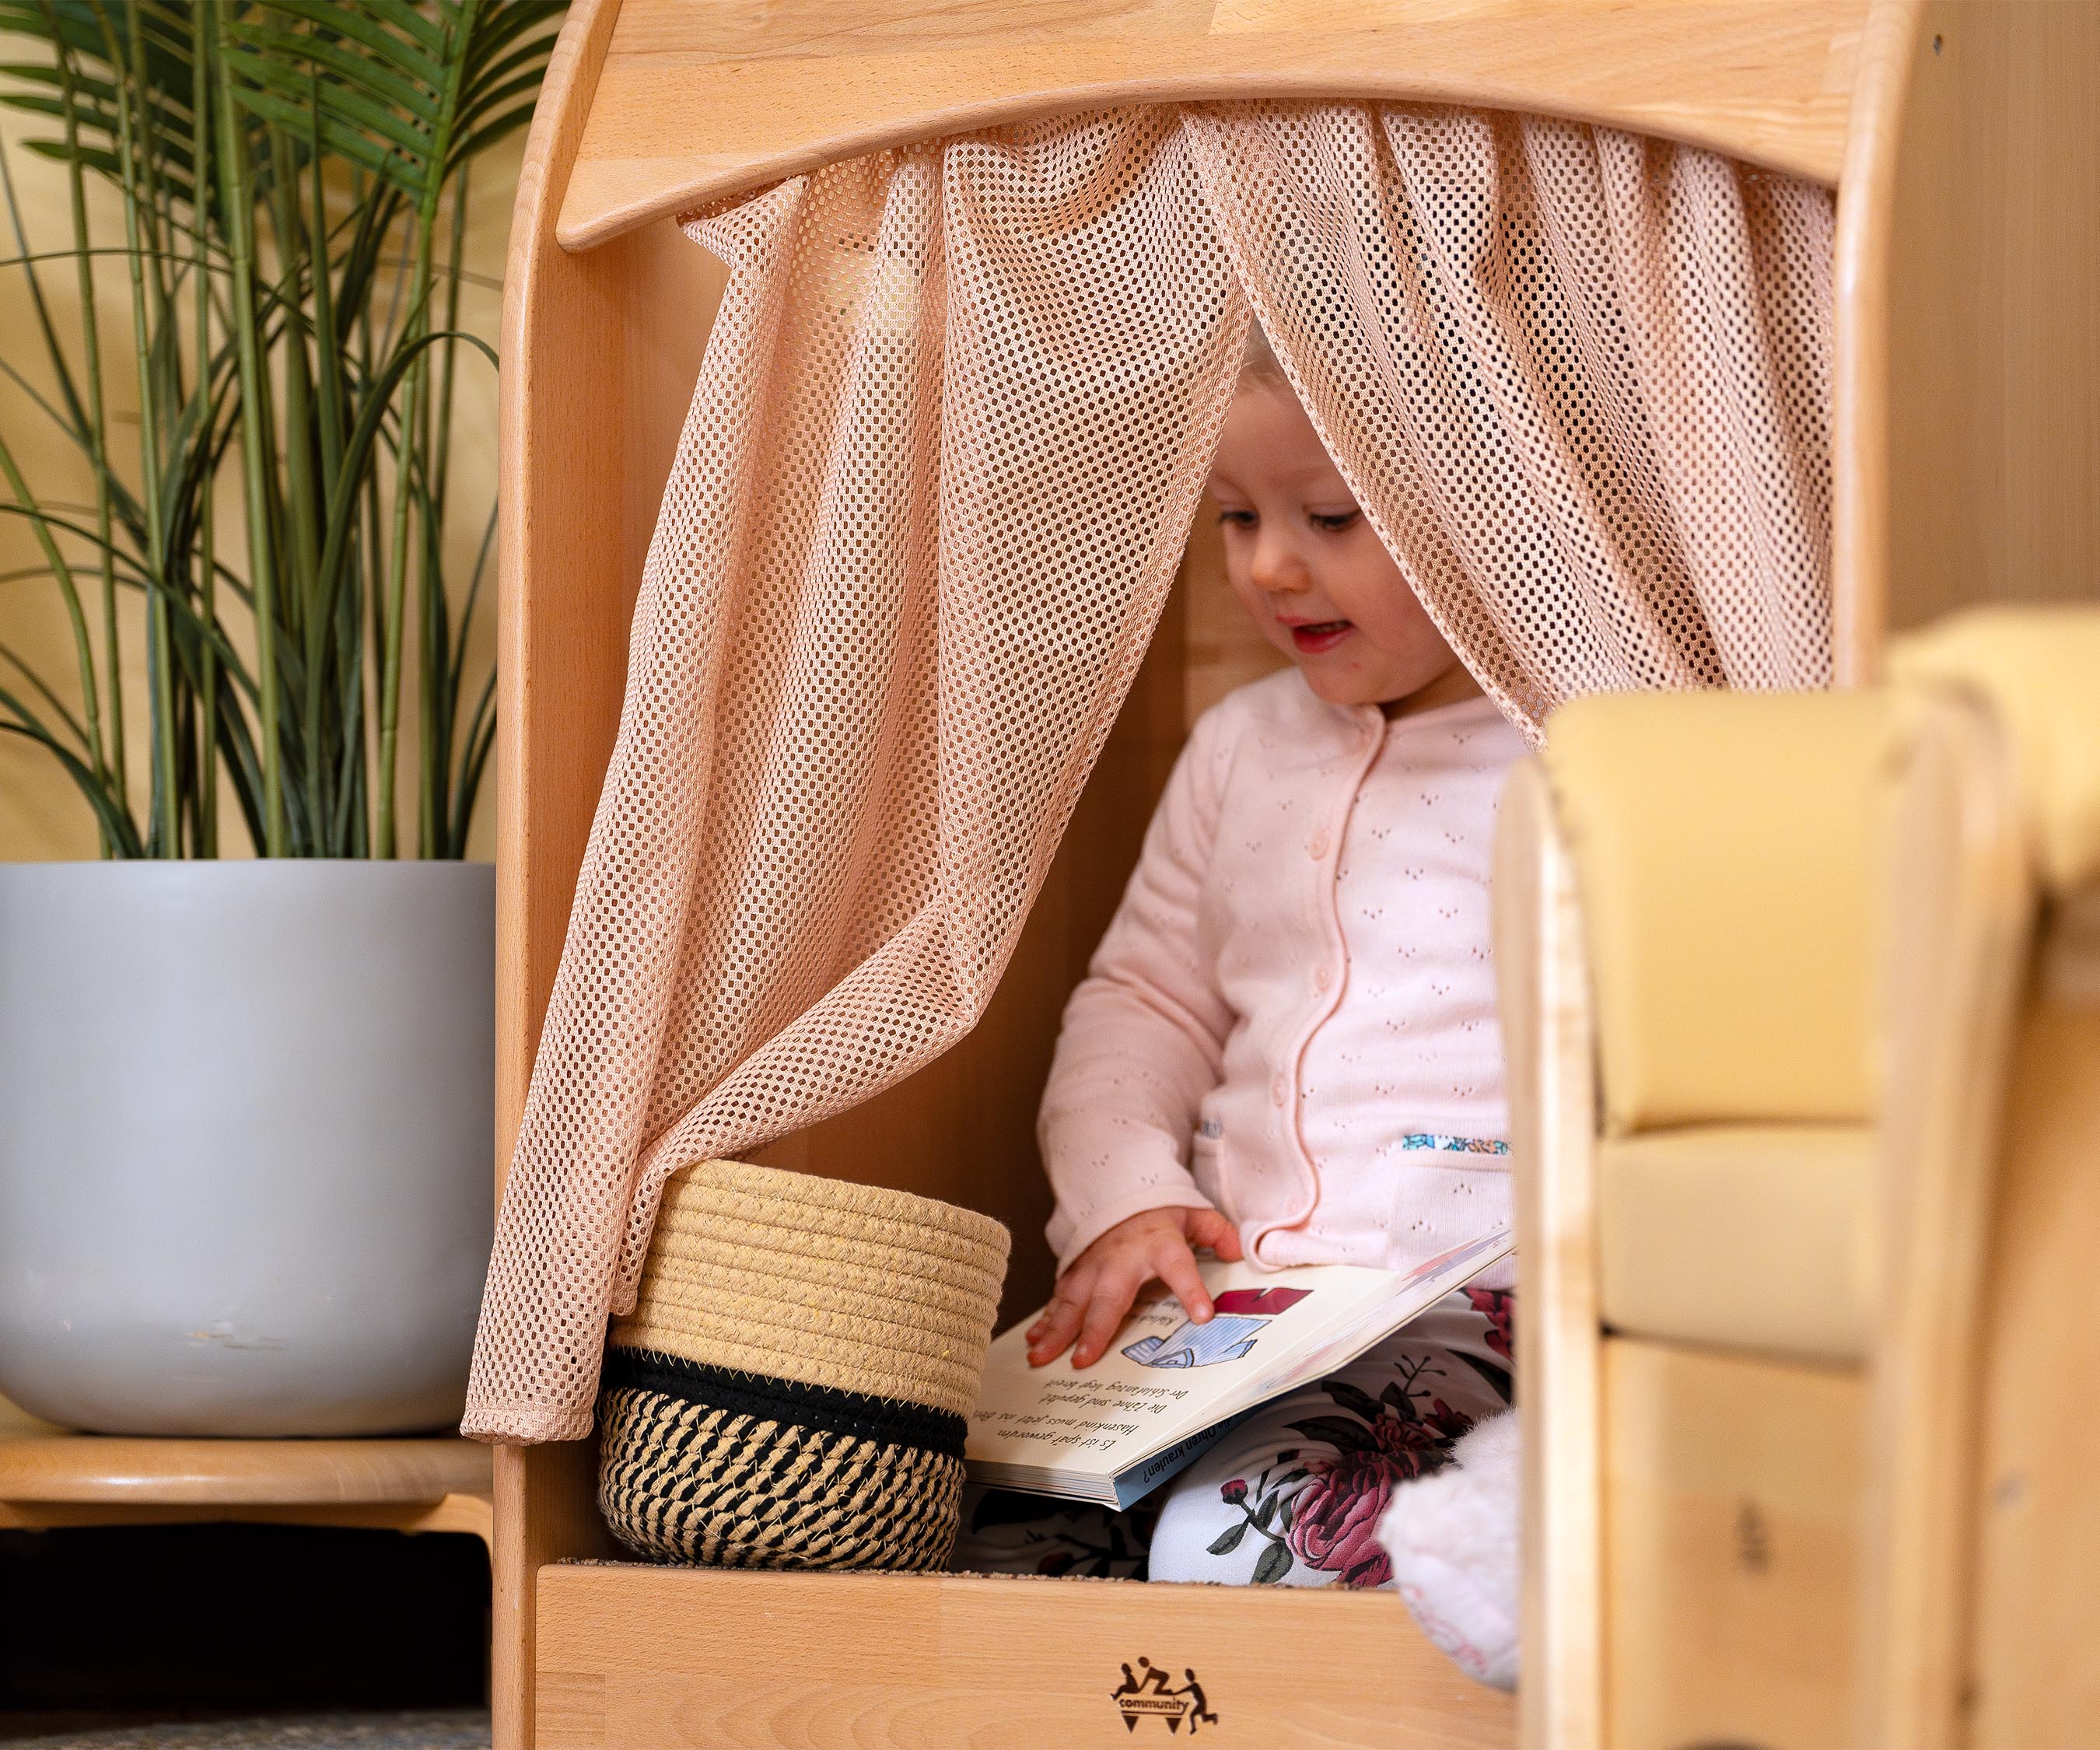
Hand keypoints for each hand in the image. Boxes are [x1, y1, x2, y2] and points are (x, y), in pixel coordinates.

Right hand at [1025, 1205, 1244, 1369]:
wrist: (1119, 1188)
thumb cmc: (1159, 1210)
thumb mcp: (1194, 1213)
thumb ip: (1216, 1232)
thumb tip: (1239, 1253)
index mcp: (1160, 1243)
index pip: (1179, 1266)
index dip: (1191, 1290)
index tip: (1203, 1316)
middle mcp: (1122, 1258)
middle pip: (1109, 1295)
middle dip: (1094, 1328)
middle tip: (1083, 1359)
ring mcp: (1095, 1264)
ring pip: (1073, 1298)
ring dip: (1057, 1329)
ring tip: (1041, 1355)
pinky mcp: (1077, 1269)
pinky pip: (1059, 1296)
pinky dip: (1046, 1318)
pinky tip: (1034, 1340)